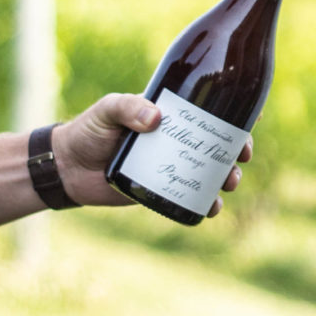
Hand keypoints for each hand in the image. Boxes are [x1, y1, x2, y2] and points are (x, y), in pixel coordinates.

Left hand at [51, 94, 253, 215]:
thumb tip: (155, 118)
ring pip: (207, 173)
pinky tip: (211, 208)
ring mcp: (168, 167)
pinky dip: (204, 204)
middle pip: (216, 146)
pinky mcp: (158, 192)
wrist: (67, 166)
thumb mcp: (107, 110)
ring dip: (225, 178)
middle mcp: (174, 141)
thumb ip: (126, 108)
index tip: (249, 126)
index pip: (208, 114)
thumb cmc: (88, 130)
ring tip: (228, 183)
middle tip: (240, 158)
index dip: (233, 119)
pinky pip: (187, 198)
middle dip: (235, 152)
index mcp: (169, 117)